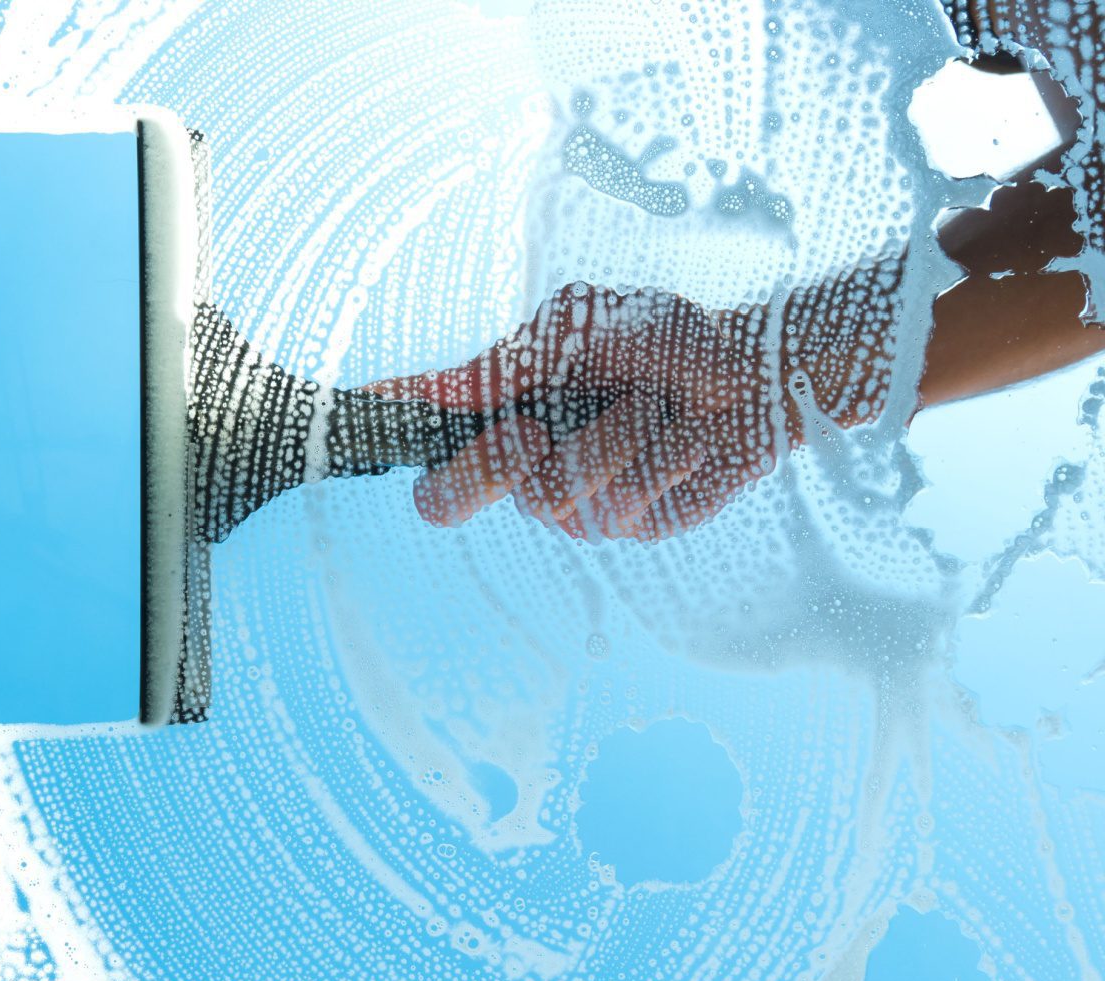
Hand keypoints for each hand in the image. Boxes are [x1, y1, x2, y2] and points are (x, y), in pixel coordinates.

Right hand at [366, 277, 891, 540]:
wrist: (758, 371)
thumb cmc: (665, 337)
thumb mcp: (579, 326)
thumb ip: (502, 361)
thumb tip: (418, 389)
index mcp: (501, 409)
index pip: (418, 432)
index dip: (379, 433)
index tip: (353, 418)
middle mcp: (524, 461)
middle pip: (445, 498)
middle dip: (484, 466)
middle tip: (528, 430)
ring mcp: (573, 499)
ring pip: (549, 496)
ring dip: (611, 439)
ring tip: (650, 406)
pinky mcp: (628, 523)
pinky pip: (617, 509)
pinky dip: (656, 460)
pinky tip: (683, 437)